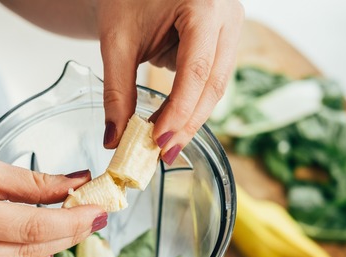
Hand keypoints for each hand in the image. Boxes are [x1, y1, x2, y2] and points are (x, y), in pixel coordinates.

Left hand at [97, 0, 243, 163]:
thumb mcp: (117, 41)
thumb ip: (117, 91)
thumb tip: (114, 138)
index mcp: (204, 6)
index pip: (196, 71)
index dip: (178, 111)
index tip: (157, 141)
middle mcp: (227, 14)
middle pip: (213, 84)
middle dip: (187, 122)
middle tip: (163, 153)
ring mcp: (232, 26)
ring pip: (217, 86)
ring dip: (190, 117)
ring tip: (164, 144)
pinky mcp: (226, 39)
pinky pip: (213, 79)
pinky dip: (191, 102)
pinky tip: (171, 123)